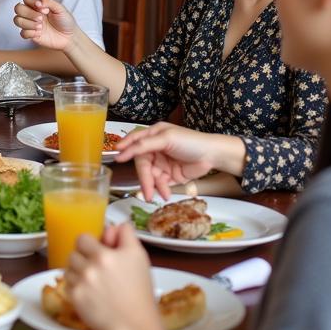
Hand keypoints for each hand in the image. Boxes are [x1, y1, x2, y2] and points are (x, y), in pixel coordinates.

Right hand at [13, 0, 77, 50]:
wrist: (69, 37)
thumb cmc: (65, 21)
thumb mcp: (60, 9)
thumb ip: (49, 2)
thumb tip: (39, 1)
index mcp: (38, 6)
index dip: (31, 1)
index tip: (41, 7)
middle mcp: (32, 14)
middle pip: (18, 8)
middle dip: (28, 13)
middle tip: (41, 18)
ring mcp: (30, 24)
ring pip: (17, 20)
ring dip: (28, 23)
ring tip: (41, 27)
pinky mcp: (31, 35)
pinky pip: (22, 33)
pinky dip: (30, 33)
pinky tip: (40, 33)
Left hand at [64, 223, 160, 329]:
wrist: (134, 326)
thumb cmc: (139, 292)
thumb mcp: (139, 258)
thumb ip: (127, 236)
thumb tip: (116, 225)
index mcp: (105, 255)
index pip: (82, 238)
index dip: (89, 244)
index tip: (96, 251)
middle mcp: (90, 268)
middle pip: (73, 252)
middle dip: (83, 258)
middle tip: (95, 267)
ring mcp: (81, 284)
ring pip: (68, 268)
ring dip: (77, 272)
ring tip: (93, 281)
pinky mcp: (75, 298)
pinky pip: (67, 284)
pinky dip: (75, 287)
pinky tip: (89, 293)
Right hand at [115, 123, 233, 200]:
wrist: (213, 155)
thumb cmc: (191, 141)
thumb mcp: (167, 138)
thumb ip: (144, 144)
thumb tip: (123, 151)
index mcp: (153, 135)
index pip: (135, 142)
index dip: (126, 150)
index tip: (117, 159)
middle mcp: (155, 149)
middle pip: (142, 164)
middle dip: (144, 178)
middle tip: (145, 190)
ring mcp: (162, 163)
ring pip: (150, 176)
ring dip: (154, 186)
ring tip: (160, 194)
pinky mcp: (169, 176)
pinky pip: (160, 184)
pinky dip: (161, 189)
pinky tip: (166, 194)